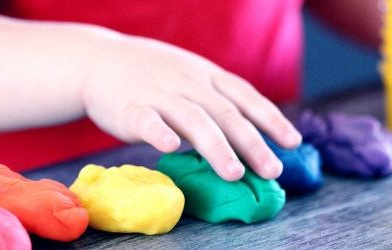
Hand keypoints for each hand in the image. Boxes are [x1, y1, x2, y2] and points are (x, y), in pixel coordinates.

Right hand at [79, 35, 301, 180]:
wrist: (98, 60)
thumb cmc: (150, 74)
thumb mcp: (189, 75)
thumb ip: (215, 100)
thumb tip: (251, 135)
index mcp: (206, 75)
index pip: (245, 96)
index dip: (271, 119)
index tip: (293, 142)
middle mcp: (188, 82)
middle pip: (226, 113)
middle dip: (252, 142)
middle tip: (272, 170)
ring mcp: (159, 93)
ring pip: (193, 119)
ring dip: (216, 147)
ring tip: (234, 173)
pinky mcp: (129, 108)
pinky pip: (147, 120)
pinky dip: (160, 133)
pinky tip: (172, 147)